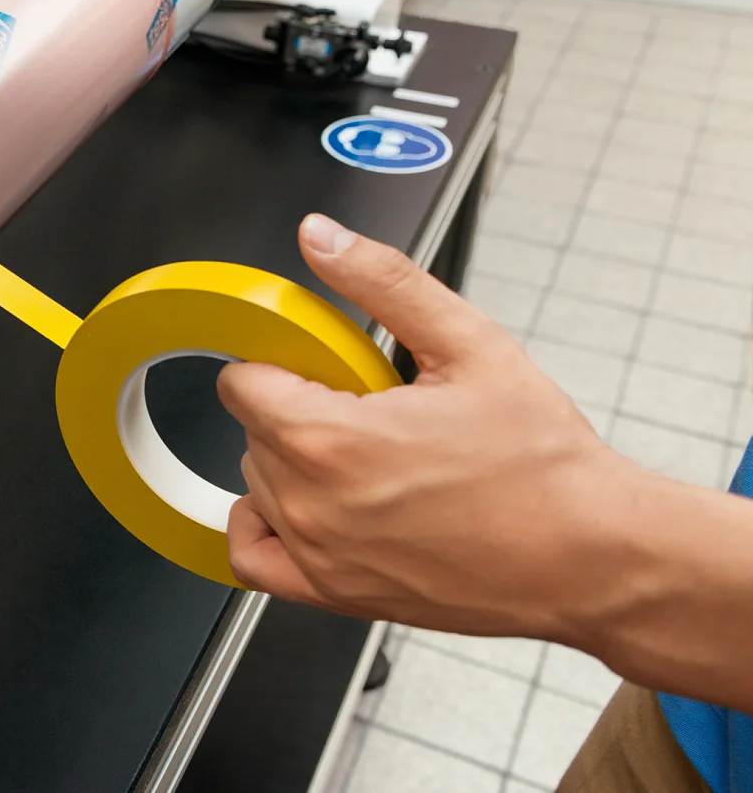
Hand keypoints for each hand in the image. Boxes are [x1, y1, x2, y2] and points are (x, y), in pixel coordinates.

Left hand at [216, 214, 652, 643]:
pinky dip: (264, 527)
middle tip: (368, 409)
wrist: (590, 557)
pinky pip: (255, 558)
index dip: (281, 364)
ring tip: (367, 458)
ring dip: (293, 464)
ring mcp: (319, 556)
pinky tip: (307, 505)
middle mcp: (311, 504)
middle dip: (297, 409)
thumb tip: (320, 237)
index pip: (243, 383)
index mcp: (330, 438)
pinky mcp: (334, 594)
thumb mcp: (469, 344)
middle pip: (253, 433)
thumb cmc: (543, 463)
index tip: (322, 367)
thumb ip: (383, 281)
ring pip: (258, 486)